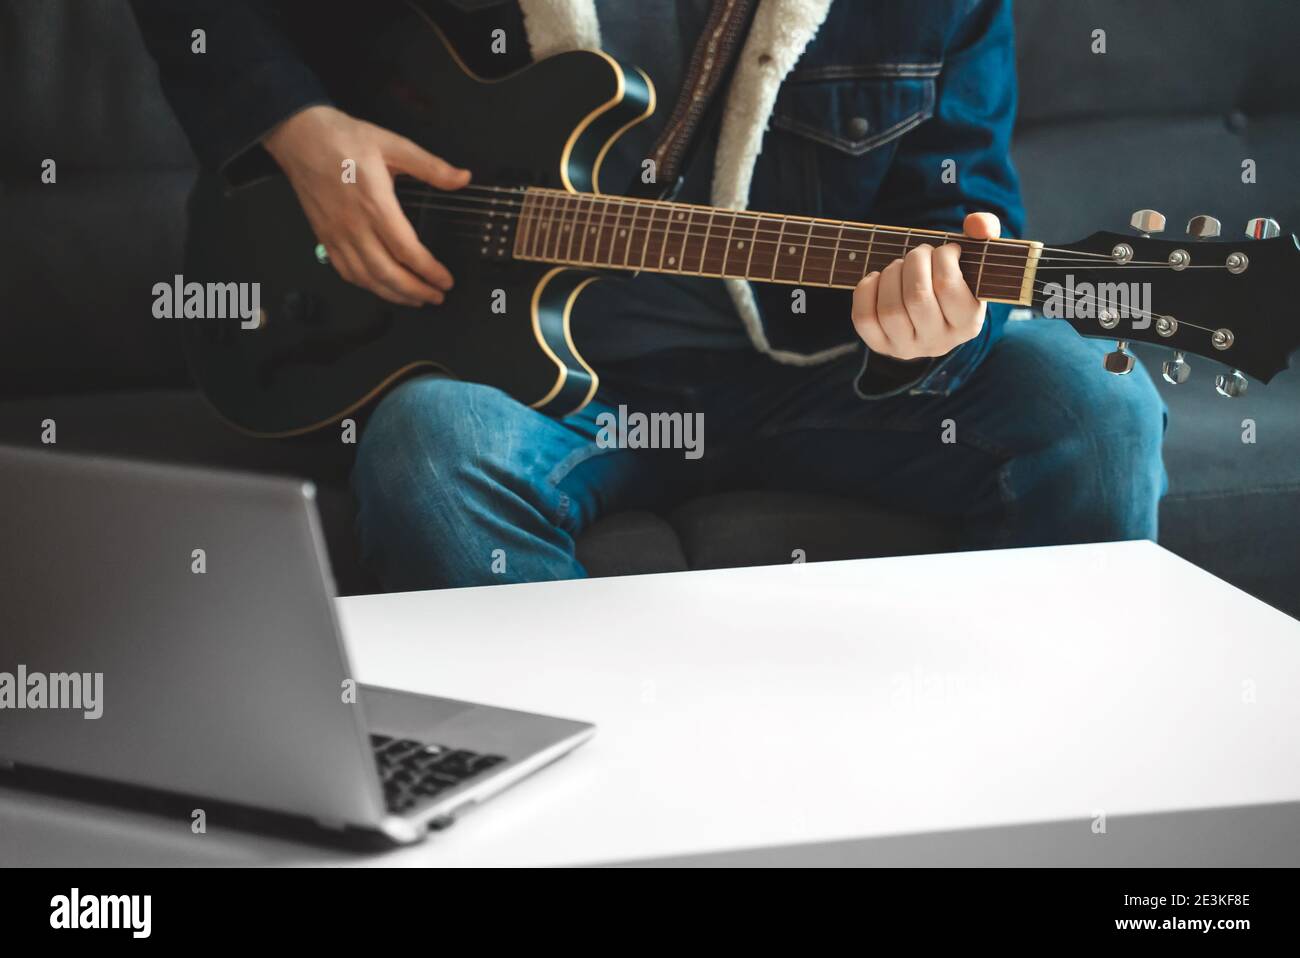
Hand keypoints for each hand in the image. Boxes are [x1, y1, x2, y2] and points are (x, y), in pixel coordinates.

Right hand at [262, 105, 470, 305]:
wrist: (298, 135)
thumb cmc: (341, 138)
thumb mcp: (393, 144)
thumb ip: (430, 166)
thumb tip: (462, 178)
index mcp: (375, 204)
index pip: (407, 250)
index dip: (429, 271)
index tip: (445, 281)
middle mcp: (354, 225)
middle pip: (387, 273)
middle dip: (415, 291)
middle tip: (436, 297)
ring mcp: (336, 234)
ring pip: (366, 278)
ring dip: (393, 294)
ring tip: (415, 299)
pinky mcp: (324, 237)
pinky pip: (345, 271)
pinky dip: (366, 285)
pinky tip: (381, 287)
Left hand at [850, 212, 999, 359]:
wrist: (932, 310)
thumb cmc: (954, 277)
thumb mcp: (975, 256)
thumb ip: (985, 231)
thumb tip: (975, 222)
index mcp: (968, 324)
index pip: (948, 285)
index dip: (942, 257)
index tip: (946, 250)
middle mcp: (938, 342)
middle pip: (917, 297)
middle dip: (914, 262)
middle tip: (919, 253)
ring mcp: (907, 348)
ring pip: (890, 309)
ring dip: (891, 275)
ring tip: (900, 266)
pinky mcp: (880, 345)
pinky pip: (864, 318)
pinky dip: (866, 290)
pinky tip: (878, 279)